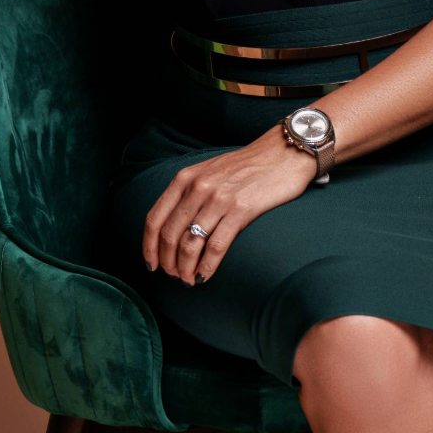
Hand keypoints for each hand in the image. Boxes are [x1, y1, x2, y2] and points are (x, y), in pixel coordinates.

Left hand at [143, 126, 320, 285]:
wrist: (284, 153)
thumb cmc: (248, 166)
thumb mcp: (209, 171)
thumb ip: (190, 192)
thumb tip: (175, 226)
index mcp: (185, 179)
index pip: (154, 218)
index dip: (149, 246)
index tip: (151, 264)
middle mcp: (197, 188)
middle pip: (169, 235)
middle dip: (168, 262)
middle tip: (174, 276)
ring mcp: (218, 199)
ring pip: (190, 244)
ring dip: (185, 268)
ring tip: (189, 280)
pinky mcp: (240, 210)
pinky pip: (215, 246)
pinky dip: (207, 266)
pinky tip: (205, 276)